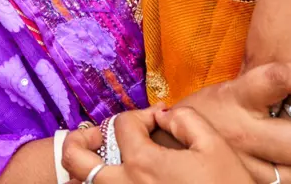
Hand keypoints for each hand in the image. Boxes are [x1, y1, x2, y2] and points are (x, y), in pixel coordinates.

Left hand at [61, 107, 256, 183]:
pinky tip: (116, 177)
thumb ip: (185, 119)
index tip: (158, 120)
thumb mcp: (215, 146)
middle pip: (74, 159)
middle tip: (94, 135)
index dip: (139, 114)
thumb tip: (163, 115)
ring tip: (99, 159)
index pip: (121, 125)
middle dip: (78, 140)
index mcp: (144, 163)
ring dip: (83, 168)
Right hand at [177, 62, 290, 182]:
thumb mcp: (229, 90)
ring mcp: (240, 162)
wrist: (162, 140)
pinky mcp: (240, 181)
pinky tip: (276, 169)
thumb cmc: (207, 112)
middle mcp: (240, 129)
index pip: (281, 79)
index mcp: (238, 95)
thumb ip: (263, 87)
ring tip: (289, 156)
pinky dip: (286, 181)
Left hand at [245, 0, 290, 179]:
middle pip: (269, 119)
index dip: (245, 125)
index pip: (246, 102)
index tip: (241, 144)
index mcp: (258, 53)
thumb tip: (256, 72)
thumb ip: (262, 47)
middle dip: (267, 146)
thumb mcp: (265, 14)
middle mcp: (281, 69)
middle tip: (267, 167)